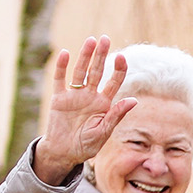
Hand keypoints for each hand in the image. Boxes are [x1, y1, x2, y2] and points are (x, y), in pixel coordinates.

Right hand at [35, 36, 135, 177]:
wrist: (64, 154)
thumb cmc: (86, 146)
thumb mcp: (103, 132)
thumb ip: (116, 115)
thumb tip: (134, 100)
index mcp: (104, 104)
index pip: (114, 82)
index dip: (118, 70)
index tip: (122, 57)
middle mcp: (90, 96)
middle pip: (97, 72)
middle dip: (102, 55)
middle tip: (105, 39)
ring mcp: (74, 96)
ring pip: (80, 72)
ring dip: (85, 56)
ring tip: (90, 41)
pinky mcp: (59, 99)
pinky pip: (60, 80)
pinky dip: (62, 67)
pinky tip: (66, 53)